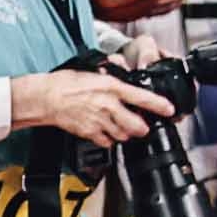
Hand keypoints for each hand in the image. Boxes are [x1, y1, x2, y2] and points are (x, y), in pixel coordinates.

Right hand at [17, 67, 171, 147]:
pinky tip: (106, 132)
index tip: (170, 110)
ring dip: (126, 134)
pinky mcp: (89, 133)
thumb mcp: (95, 73)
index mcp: (112, 87)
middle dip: (143, 128)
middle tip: (143, 126)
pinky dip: (108, 140)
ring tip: (122, 128)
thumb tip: (122, 76)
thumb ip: (112, 78)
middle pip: (137, 126)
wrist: (46, 97)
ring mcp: (99, 121)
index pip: (143, 98)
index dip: (159, 105)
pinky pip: (107, 142)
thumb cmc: (66, 83)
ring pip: (123, 136)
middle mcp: (109, 106)